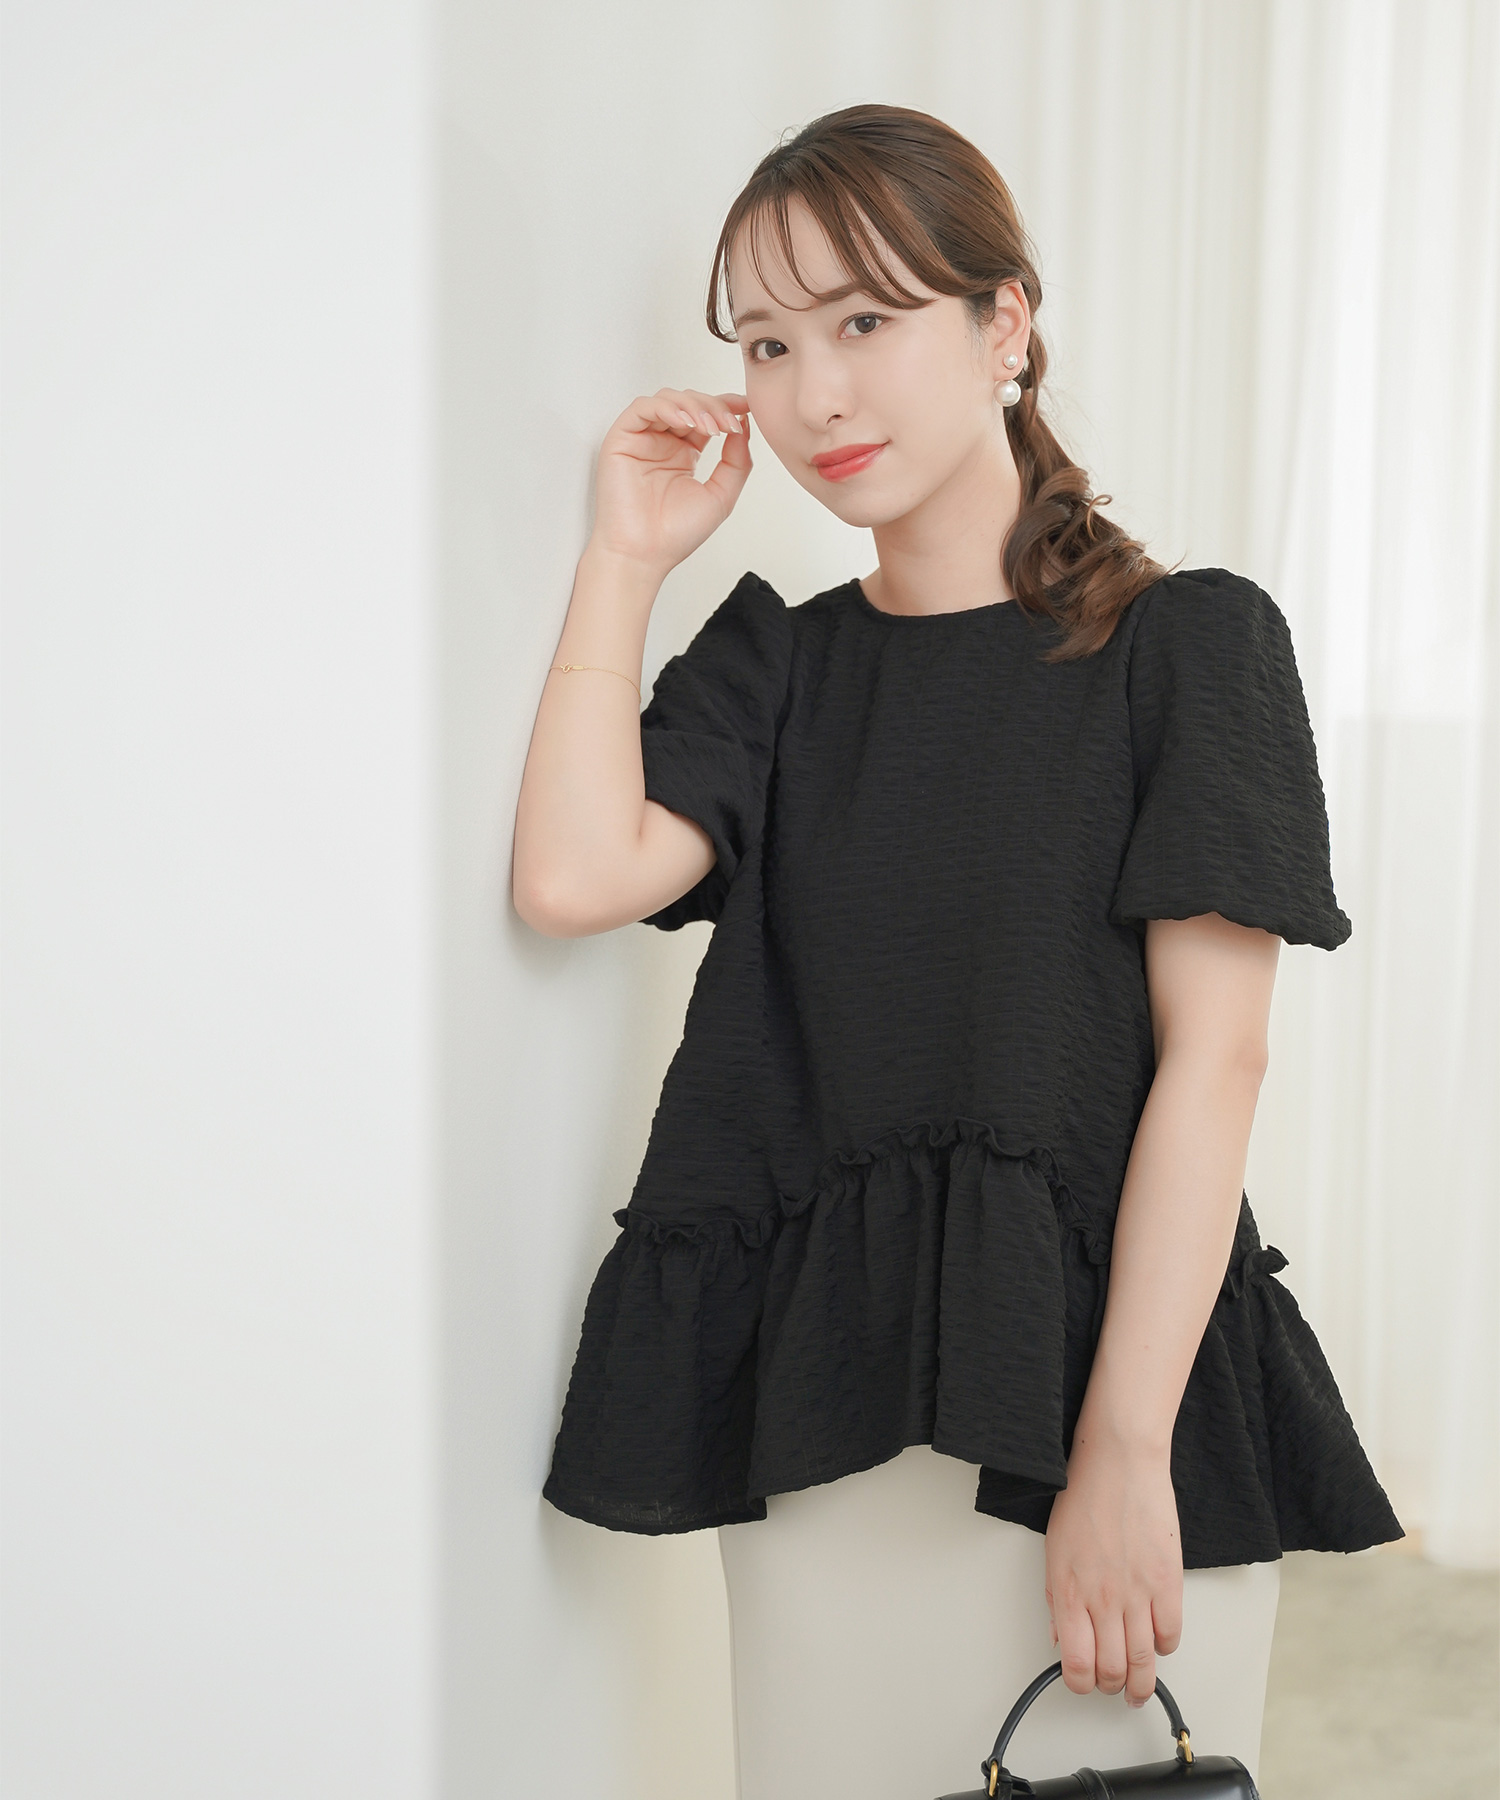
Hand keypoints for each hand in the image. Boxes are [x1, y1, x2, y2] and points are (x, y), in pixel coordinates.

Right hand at [588, 387, 751, 576]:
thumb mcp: (721, 495)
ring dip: (693, 406)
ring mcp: (642, 439)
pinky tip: (685, 421)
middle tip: (728, 423)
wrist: (644, 555)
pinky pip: (642, 408)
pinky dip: (666, 407)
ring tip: (709, 426)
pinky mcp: (621, 439)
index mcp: (684, 454)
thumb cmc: (675, 533)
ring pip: (668, 399)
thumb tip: (744, 424)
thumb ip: (737, 461)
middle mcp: (663, 442)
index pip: (706, 416)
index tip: (747, 407)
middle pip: (689, 402)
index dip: (726, 406)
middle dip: (713, 407)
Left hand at [1043, 1430, 1183, 1707]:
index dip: (1080, 1684)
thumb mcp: (1055, 1550)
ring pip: (1144, 1661)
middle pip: (1112, 1670)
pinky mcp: (1167, 1582)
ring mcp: (1137, 1593)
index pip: (1075, 1665)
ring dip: (1142, 1682)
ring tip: (1140, 1687)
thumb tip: (1061, 1636)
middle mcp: (1101, 1600)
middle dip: (1112, 1687)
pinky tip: (1158, 1643)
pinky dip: (1165, 1647)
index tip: (1084, 1683)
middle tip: (1115, 1687)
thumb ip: (1056, 1599)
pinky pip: (1171, 1634)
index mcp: (1067, 1592)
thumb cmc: (1084, 1496)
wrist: (1118, 1463)